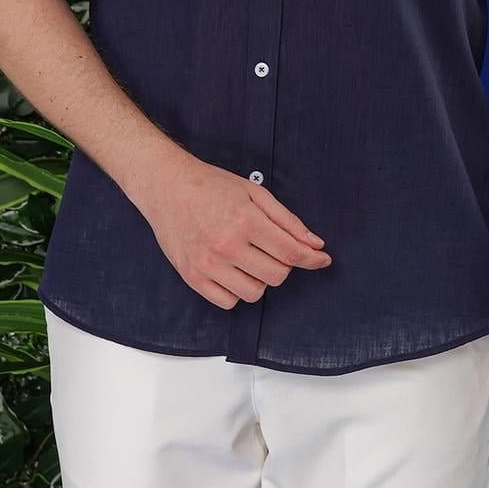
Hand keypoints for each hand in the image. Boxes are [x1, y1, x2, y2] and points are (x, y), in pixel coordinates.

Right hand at [139, 151, 332, 309]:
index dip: (313, 259)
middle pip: (277, 276)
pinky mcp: (193, 277)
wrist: (167, 187)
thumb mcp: (254, 193)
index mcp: (245, 220)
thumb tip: (315, 244)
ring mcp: (208, 264)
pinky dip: (238, 290)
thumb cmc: (211, 185)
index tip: (322, 260)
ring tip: (250, 257)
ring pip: (255, 293)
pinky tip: (234, 270)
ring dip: (261, 278)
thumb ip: (287, 220)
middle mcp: (227, 245)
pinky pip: (229, 301)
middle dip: (284, 264)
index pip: (291, 253)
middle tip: (273, 248)